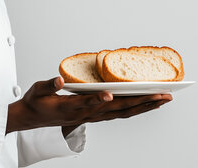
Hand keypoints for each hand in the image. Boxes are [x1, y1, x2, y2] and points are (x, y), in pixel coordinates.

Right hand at [5, 77, 171, 133]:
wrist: (34, 118)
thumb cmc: (37, 102)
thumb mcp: (38, 91)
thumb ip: (49, 85)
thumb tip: (59, 80)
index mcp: (71, 107)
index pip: (88, 103)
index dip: (98, 100)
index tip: (110, 95)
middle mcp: (87, 114)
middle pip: (117, 109)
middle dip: (141, 101)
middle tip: (163, 94)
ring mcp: (94, 116)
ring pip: (124, 112)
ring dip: (145, 105)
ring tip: (164, 98)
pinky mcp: (97, 115)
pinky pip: (121, 112)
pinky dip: (137, 107)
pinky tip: (149, 102)